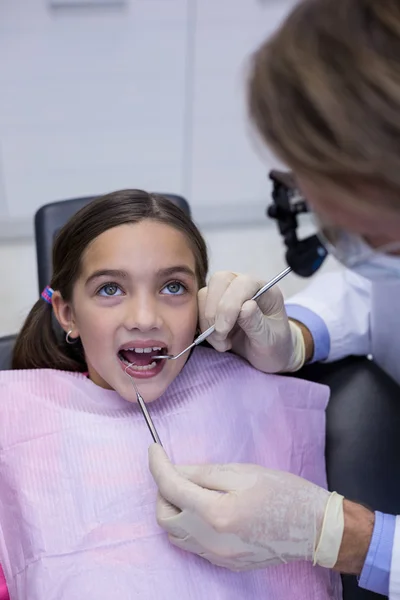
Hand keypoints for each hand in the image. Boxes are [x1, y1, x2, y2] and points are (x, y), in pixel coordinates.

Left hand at [148, 444, 344, 570]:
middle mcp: (210, 540)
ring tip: (188, 490)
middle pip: (165, 516)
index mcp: (215, 512)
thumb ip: (203, 472)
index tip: (154, 450)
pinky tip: (203, 509)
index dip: (157, 465)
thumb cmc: (283, 493)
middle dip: (162, 491)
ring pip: (175, 535)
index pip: (171, 486)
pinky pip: (192, 545)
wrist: (314, 528)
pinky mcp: (224, 563)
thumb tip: (176, 470)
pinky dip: (188, 525)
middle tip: (174, 471)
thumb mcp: (242, 472)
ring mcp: (217, 556)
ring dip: (173, 510)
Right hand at [198, 271, 307, 372]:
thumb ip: (258, 324)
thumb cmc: (274, 346)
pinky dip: (203, 326)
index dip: (230, 304)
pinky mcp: (214, 304)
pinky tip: (218, 340)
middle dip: (215, 310)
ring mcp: (228, 293)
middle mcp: (245, 286)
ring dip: (208, 321)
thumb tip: (245, 307)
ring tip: (223, 343)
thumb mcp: (271, 341)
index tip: (224, 329)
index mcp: (265, 290)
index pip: (243, 283)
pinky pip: (199, 307)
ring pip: (205, 294)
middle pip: (220, 280)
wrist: (267, 355)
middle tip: (221, 336)